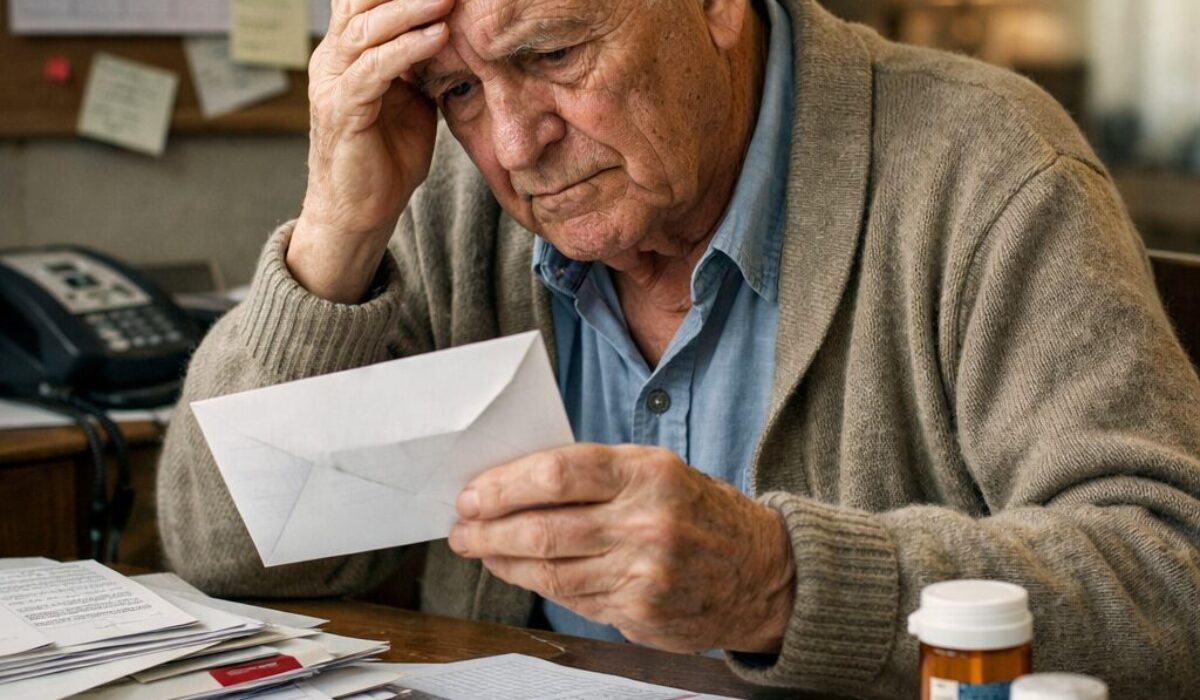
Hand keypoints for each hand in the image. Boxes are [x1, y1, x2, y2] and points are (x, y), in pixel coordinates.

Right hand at [288, 0, 453, 302]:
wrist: (361, 213)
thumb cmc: (388, 157)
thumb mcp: (413, 99)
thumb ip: (424, 64)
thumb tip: (458, 35)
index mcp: (348, 51)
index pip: (366, 0)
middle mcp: (333, 58)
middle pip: (360, 2)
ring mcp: (332, 83)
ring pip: (367, 30)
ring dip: (411, 10)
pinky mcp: (341, 110)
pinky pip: (373, 69)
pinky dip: (407, 50)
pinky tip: (438, 37)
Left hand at [447, 444, 795, 652]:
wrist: (761, 571)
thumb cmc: (697, 512)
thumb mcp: (657, 471)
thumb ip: (594, 474)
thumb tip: (514, 482)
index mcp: (647, 472)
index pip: (558, 472)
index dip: (504, 484)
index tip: (472, 492)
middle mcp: (647, 521)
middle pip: (542, 527)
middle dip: (487, 529)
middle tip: (461, 527)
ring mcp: (645, 572)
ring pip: (549, 570)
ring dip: (502, 561)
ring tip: (479, 550)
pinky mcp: (641, 612)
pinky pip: (572, 599)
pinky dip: (536, 585)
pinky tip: (519, 573)